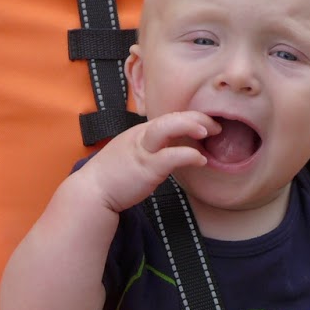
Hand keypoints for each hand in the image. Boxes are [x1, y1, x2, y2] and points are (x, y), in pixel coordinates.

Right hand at [78, 110, 218, 213]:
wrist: (92, 192)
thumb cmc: (114, 176)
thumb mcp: (135, 155)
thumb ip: (154, 150)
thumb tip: (177, 151)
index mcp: (141, 133)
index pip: (170, 118)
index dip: (191, 118)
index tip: (209, 126)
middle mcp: (141, 136)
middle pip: (171, 117)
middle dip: (196, 118)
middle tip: (216, 126)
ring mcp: (142, 151)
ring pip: (166, 128)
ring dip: (190, 126)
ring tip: (210, 132)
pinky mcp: (144, 168)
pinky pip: (169, 156)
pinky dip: (187, 154)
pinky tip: (201, 160)